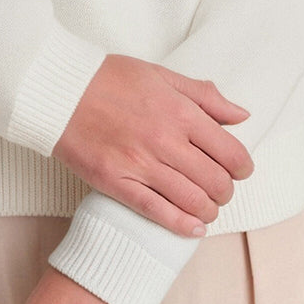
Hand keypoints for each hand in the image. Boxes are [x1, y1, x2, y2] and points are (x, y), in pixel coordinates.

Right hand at [52, 55, 253, 235]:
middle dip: (226, 191)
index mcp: (180, 112)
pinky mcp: (118, 183)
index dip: (242, 167)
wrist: (61, 91)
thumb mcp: (162, 75)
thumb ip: (205, 96)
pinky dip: (182, 225)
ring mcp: (141, 164)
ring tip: (206, 207)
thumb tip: (241, 116)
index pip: (230, 152)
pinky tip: (193, 227)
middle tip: (221, 189)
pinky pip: (158, 212)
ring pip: (193, 201)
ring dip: (208, 210)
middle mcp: (165, 141)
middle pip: (216, 181)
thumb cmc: (110, 79)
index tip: (240, 170)